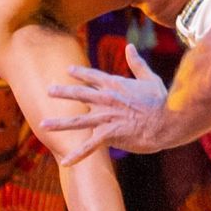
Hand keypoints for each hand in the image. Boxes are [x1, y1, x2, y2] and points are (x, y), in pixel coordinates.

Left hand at [42, 45, 174, 164]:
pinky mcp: (109, 134)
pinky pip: (89, 146)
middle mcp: (107, 99)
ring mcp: (106, 117)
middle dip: (62, 92)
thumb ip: (137, 64)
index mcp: (116, 85)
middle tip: (48, 90)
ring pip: (77, 121)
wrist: (168, 121)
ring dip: (59, 123)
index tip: (68, 70)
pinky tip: (65, 162)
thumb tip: (130, 47)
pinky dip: (77, 155)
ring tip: (43, 125)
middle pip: (79, 94)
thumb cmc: (163, 101)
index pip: (93, 76)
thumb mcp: (150, 78)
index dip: (80, 73)